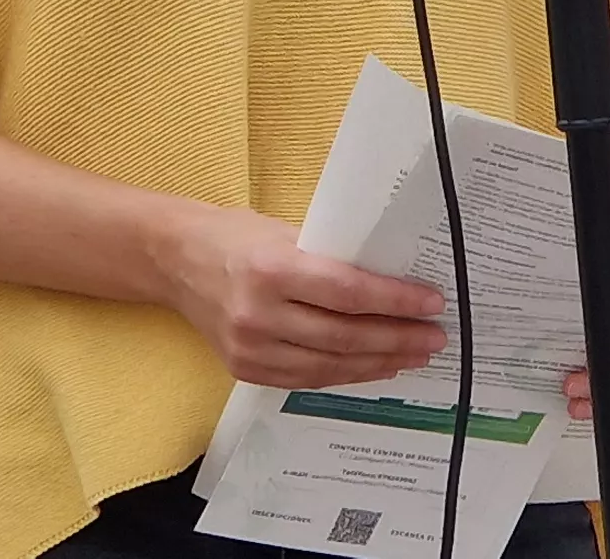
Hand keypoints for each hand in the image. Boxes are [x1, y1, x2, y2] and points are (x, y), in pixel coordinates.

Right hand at [156, 204, 449, 390]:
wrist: (175, 261)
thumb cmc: (237, 237)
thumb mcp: (285, 232)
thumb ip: (330, 258)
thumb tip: (393, 279)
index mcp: (271, 270)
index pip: (347, 293)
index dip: (394, 302)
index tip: (431, 303)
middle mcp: (258, 314)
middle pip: (344, 336)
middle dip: (397, 338)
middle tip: (434, 336)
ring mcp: (249, 348)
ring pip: (330, 365)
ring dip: (380, 362)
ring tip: (415, 354)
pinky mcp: (245, 369)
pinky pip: (307, 378)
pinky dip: (347, 374)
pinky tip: (376, 366)